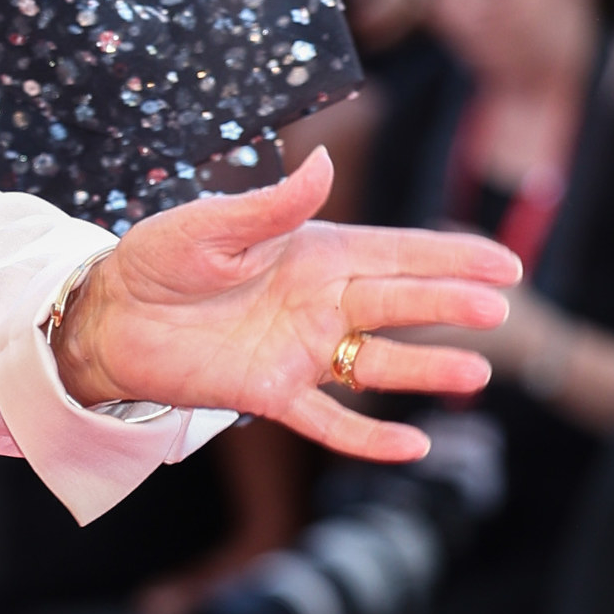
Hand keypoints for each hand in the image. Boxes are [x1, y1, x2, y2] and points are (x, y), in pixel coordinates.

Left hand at [52, 149, 518, 453]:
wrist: (107, 318)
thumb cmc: (157, 259)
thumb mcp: (209, 226)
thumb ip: (270, 206)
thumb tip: (322, 165)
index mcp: (314, 253)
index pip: (397, 252)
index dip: (451, 256)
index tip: (505, 263)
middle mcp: (320, 302)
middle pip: (399, 303)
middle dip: (450, 304)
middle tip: (499, 310)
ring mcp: (301, 351)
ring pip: (378, 363)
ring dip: (426, 369)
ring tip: (478, 374)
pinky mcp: (271, 394)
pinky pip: (329, 421)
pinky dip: (368, 437)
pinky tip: (413, 449)